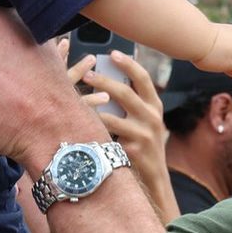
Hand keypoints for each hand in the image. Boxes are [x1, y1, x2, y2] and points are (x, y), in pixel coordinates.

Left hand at [67, 45, 180, 222]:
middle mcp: (152, 117)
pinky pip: (107, 138)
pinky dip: (92, 132)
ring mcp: (143, 135)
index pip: (143, 78)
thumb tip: (105, 79)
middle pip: (125, 93)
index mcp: (154, 106)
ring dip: (92, 108)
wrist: (155, 179)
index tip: (112, 53)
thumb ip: (131, 104)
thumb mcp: (144, 121)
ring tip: (76, 101)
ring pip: (111, 117)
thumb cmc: (142, 145)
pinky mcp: (132, 151)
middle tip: (87, 74)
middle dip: (103, 82)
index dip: (128, 64)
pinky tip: (79, 128)